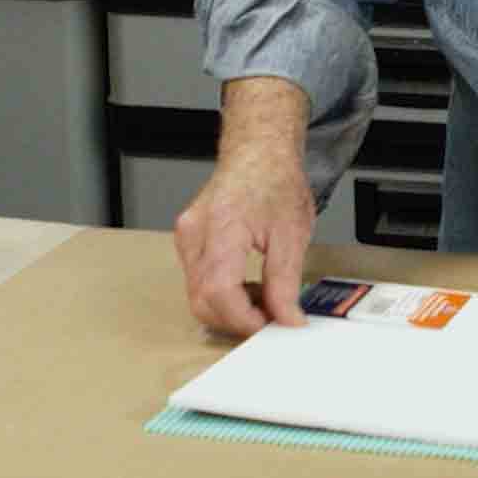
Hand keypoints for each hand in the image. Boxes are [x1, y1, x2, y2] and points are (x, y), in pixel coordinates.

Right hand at [172, 78, 315, 335]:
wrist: (258, 152)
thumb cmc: (274, 181)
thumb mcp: (292, 234)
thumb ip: (285, 282)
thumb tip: (286, 319)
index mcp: (221, 228)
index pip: (218, 292)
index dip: (243, 319)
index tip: (268, 325)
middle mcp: (194, 234)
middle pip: (201, 300)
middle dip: (235, 318)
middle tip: (270, 318)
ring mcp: (185, 236)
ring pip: (196, 294)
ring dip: (228, 307)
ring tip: (263, 297)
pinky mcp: (187, 239)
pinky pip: (197, 279)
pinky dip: (221, 292)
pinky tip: (246, 284)